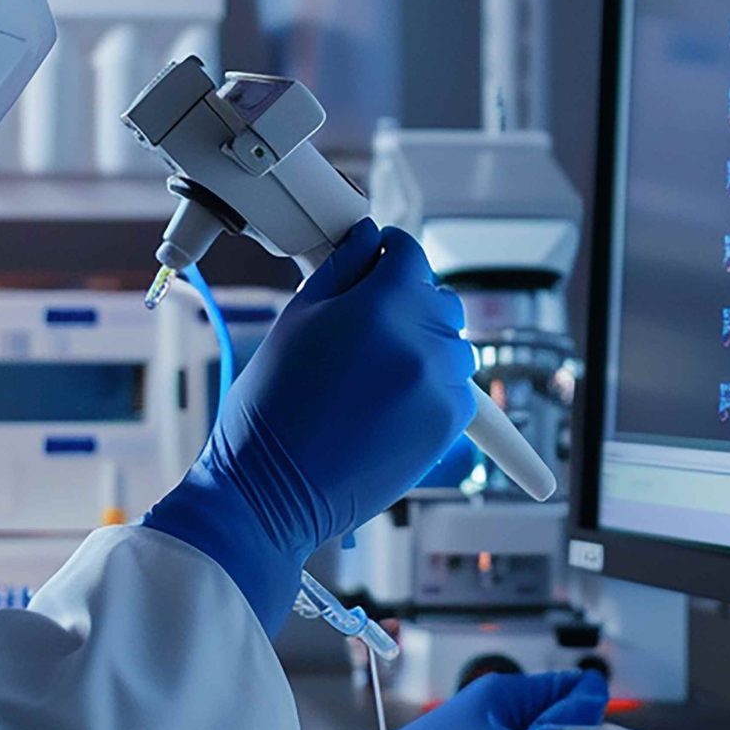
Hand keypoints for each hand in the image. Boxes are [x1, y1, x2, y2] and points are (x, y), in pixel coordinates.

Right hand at [143, 221, 475, 629]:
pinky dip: (434, 386)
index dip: (392, 252)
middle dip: (411, 300)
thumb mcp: (295, 320)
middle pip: (440, 299)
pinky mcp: (448, 428)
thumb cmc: (271, 408)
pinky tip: (390, 398)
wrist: (272, 490)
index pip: (411, 254)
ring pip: (454, 345)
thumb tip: (369, 238)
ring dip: (426, 345)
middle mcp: (421, 344)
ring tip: (378, 367)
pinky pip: (458, 389)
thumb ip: (341, 269)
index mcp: (381, 307)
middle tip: (372, 320)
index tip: (381, 260)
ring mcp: (440, 388)